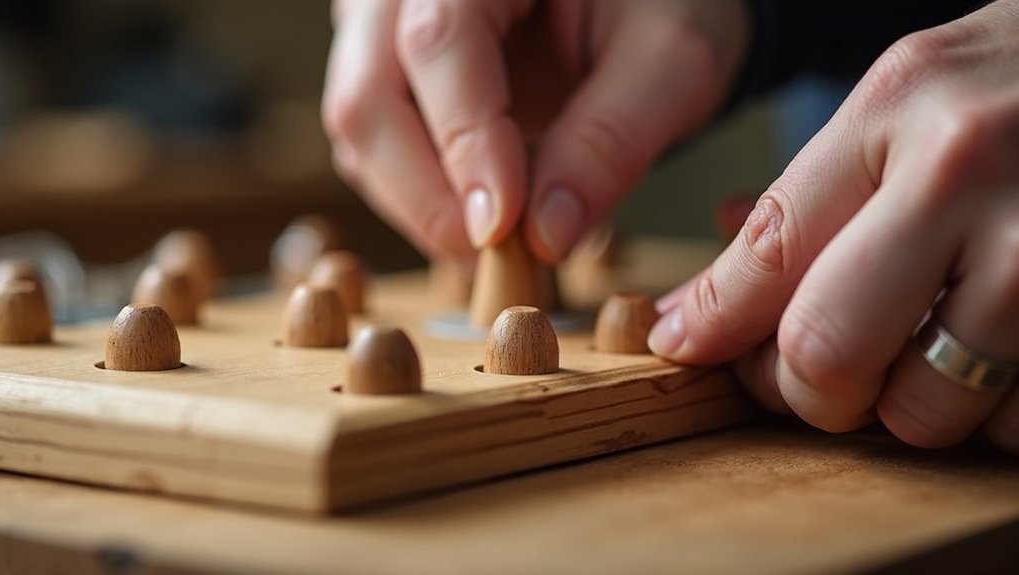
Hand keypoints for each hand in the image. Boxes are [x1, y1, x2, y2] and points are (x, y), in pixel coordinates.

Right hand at [322, 0, 747, 260]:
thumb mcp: (672, 56)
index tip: (504, 229)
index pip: (438, 39)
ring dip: (422, 204)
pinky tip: (481, 214)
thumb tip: (547, 236)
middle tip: (498, 256)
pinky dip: (422, 194)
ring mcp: (383, 27)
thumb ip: (612, 138)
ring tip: (502, 242)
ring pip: (362, 130)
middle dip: (428, 195)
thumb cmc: (660, 4)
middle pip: (368, 96)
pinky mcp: (387, 71)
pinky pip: (375, 146)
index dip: (465, 141)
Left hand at [651, 0, 1018, 453]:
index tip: (686, 348)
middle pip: (827, 354)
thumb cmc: (1018, 84)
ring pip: (924, 411)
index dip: (712, 324)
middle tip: (818, 374)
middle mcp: (968, 174)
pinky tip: (996, 356)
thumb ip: (805, 198)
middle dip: (807, 388)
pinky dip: (991, 414)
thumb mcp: (904, 100)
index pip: (767, 255)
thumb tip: (699, 308)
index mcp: (898, 110)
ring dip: (906, 406)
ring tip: (925, 352)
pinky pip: (1014, 426)